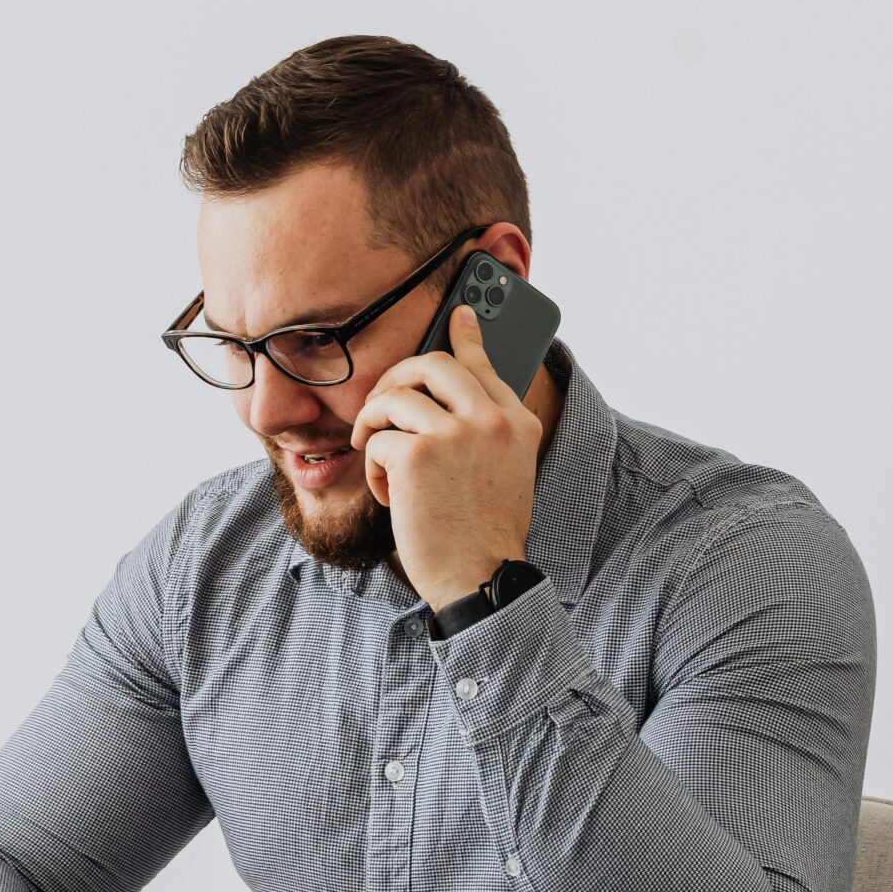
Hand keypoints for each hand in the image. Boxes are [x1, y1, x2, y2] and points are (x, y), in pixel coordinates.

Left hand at [350, 302, 540, 610]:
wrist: (479, 577)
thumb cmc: (485, 531)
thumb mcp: (506, 470)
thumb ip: (488, 428)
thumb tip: (456, 391)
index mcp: (518, 422)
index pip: (485, 363)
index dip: (466, 336)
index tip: (458, 313)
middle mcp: (490, 419)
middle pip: (432, 364)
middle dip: (396, 378)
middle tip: (381, 403)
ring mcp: (454, 434)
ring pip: (394, 398)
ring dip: (374, 426)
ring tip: (377, 456)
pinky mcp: (416, 455)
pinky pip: (377, 439)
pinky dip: (374, 468)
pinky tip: (391, 497)